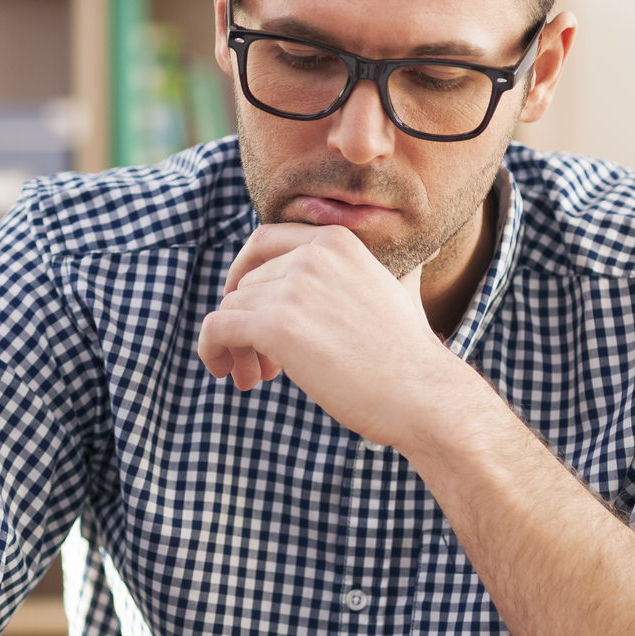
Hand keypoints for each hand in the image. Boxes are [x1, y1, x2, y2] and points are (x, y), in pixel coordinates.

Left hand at [196, 224, 465, 447]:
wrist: (422, 394)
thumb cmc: (407, 356)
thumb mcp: (392, 290)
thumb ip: (365, 272)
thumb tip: (402, 256)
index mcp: (336, 241)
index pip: (262, 241)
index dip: (245, 275)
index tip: (247, 306)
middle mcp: (312, 255)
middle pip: (245, 283)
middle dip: (246, 321)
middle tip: (262, 362)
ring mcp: (293, 288)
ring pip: (230, 309)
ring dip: (236, 346)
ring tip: (255, 377)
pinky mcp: (277, 325)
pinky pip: (217, 328)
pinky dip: (211, 349)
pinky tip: (225, 371)